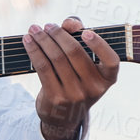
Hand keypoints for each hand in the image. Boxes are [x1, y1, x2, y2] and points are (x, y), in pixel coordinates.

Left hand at [24, 16, 119, 139]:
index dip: (99, 45)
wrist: (64, 116)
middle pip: (74, 52)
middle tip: (47, 26)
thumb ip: (80, 35)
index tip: (85, 32)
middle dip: (58, 34)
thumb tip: (69, 23)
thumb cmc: (77, 78)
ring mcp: (75, 95)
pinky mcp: (56, 97)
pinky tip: (28, 41)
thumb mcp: (85, 61)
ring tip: (34, 30)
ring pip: (56, 58)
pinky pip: (43, 67)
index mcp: (107, 78)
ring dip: (42, 39)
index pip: (111, 61)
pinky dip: (34, 51)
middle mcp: (94, 88)